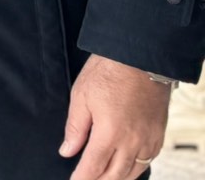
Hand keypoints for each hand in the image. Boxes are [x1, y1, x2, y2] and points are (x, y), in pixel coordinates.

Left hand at [60, 54, 170, 179]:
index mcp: (110, 133)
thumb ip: (75, 128)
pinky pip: (148, 160)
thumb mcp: (81, 97)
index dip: (82, 179)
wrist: (139, 58)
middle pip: (115, 175)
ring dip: (117, 179)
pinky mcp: (158, 134)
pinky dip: (135, 169)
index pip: (93, 166)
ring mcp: (148, 139)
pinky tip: (126, 168)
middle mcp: (132, 141)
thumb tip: (67, 151)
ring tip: (103, 179)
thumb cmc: (108, 72)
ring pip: (133, 172)